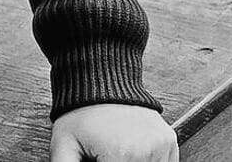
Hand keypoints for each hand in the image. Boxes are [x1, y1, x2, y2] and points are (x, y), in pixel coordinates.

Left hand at [50, 104, 176, 161]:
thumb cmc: (81, 112)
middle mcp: (146, 152)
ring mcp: (161, 146)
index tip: (95, 159)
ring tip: (115, 153)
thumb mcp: (63, 146)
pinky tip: (132, 155)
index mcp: (121, 156)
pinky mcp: (168, 141)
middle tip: (103, 154)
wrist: (102, 78)